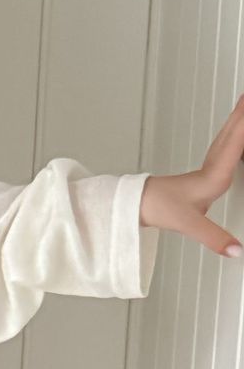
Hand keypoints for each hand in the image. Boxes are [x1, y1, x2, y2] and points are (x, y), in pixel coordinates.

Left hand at [139, 92, 243, 257]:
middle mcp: (213, 167)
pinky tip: (239, 134)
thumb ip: (214, 239)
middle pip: (234, 132)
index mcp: (214, 176)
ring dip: (240, 118)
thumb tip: (236, 250)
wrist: (137, 205)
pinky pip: (226, 145)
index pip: (236, 143)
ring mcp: (208, 168)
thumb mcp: (189, 226)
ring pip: (229, 136)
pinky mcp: (204, 173)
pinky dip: (236, 133)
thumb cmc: (159, 208)